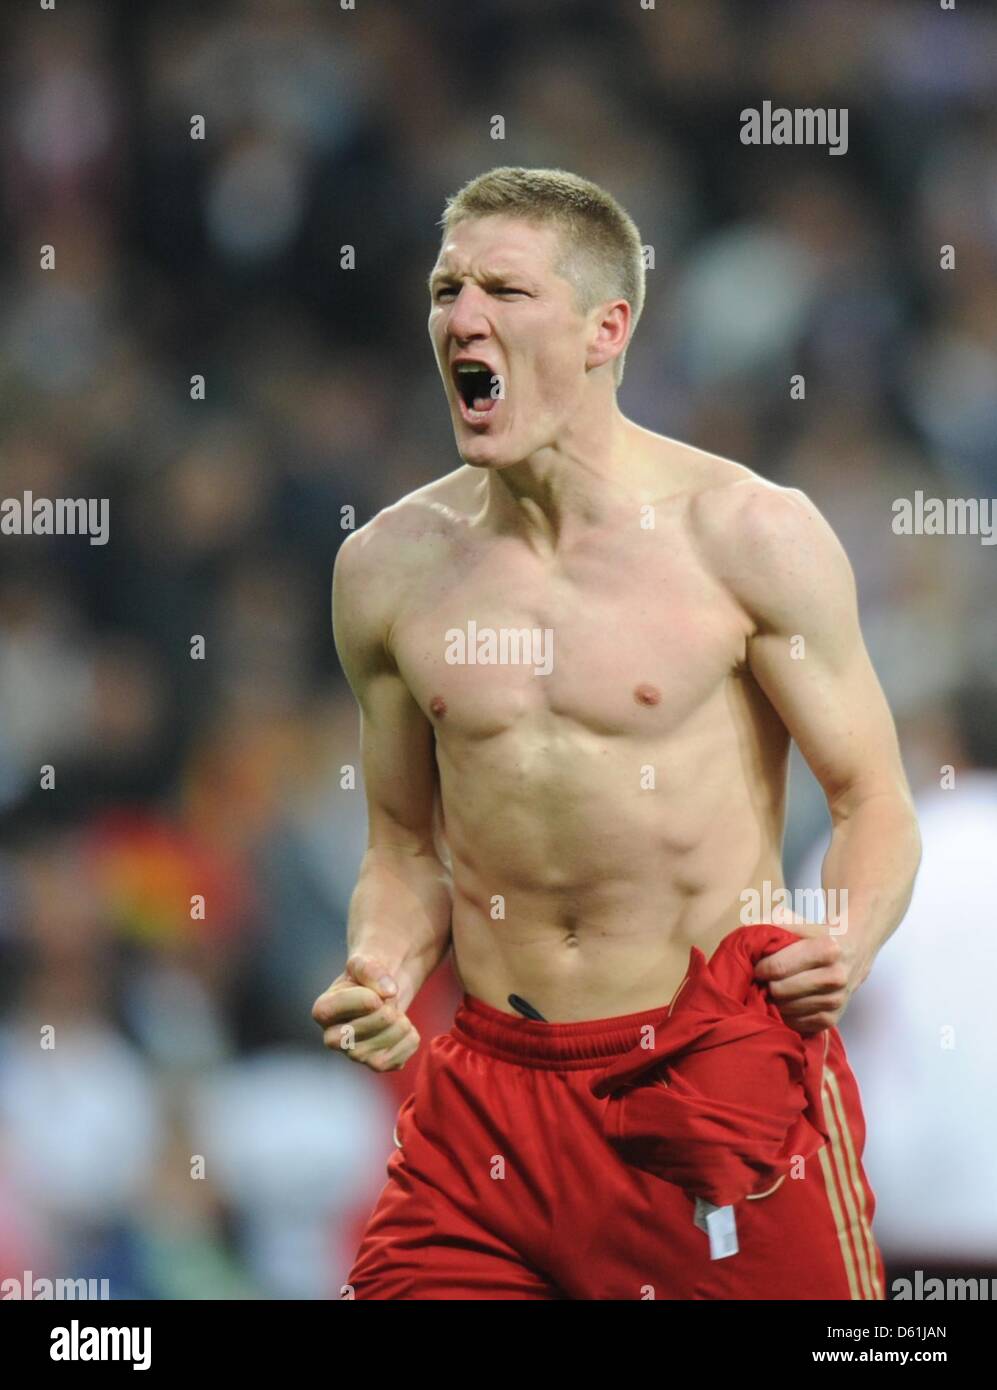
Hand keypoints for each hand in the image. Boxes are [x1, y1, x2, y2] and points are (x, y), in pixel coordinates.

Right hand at [311, 954, 420, 1070]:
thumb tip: (389, 991)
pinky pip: (400, 1059)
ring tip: (396, 1011)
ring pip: (383, 1044)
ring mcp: (355, 1054)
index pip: (334, 1010)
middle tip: (387, 1000)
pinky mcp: (377, 1063)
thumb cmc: (368, 975)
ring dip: (401, 1023)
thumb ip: (370, 969)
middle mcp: (333, 1038)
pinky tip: (403, 1026)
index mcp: (323, 1010)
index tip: (376, 993)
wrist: (385, 990)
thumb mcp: (364, 962)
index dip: (361, 1000)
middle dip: (386, 1009)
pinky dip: (410, 1039)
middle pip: (365, 1028)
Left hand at [753, 923, 867, 1035]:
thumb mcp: (802, 923)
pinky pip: (798, 1024)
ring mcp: (837, 1000)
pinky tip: (787, 1001)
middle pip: (781, 990)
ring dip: (776, 1001)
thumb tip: (748, 939)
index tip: (757, 967)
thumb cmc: (821, 935)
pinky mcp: (834, 1018)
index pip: (778, 967)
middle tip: (764, 979)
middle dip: (766, 985)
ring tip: (776, 988)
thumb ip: (774, 926)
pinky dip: (787, 1015)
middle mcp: (835, 977)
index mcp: (828, 949)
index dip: (760, 968)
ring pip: (787, 1009)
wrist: (856, 948)